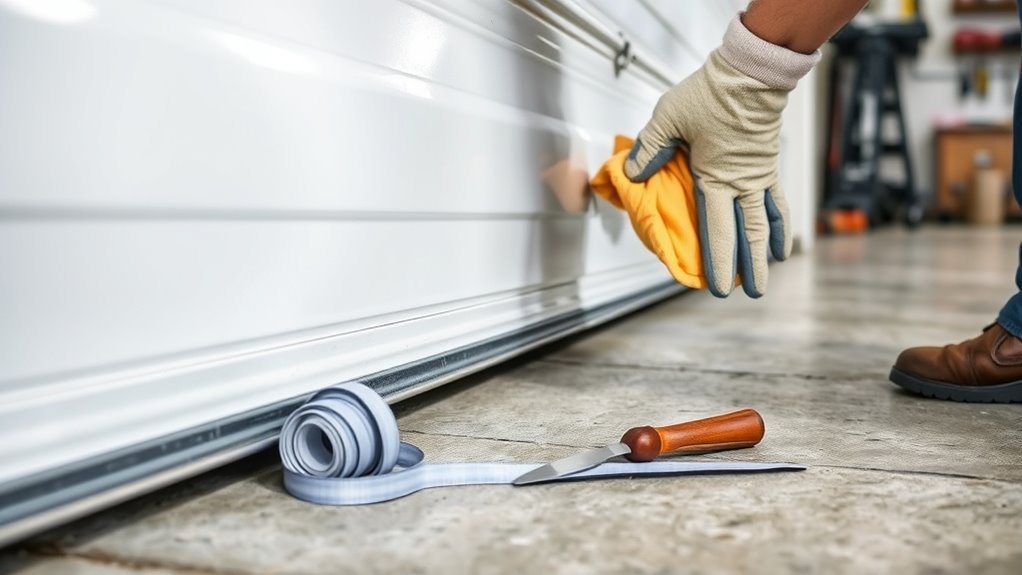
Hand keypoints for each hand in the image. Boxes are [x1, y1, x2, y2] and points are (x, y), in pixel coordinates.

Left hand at [625, 16, 817, 297]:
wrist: (751, 73)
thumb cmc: (709, 95)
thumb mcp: (667, 118)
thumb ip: (650, 148)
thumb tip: (633, 173)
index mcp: (716, 179)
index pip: (717, 230)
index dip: (718, 261)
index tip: (716, 287)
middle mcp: (741, 184)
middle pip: (748, 234)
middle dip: (749, 266)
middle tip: (751, 292)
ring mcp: (758, 176)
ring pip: (765, 222)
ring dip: (767, 250)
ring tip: (769, 274)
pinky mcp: (767, 166)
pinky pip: (777, 201)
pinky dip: (780, 224)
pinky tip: (783, 241)